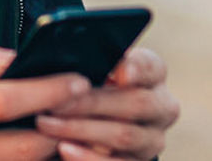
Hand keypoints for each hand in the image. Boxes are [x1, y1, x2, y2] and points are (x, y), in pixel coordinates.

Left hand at [34, 47, 179, 159]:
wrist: (95, 116)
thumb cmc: (90, 81)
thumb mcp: (93, 66)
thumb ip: (92, 61)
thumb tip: (72, 65)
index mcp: (154, 74)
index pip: (150, 66)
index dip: (135, 68)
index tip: (119, 73)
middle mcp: (162, 106)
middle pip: (135, 103)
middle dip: (92, 103)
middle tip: (56, 103)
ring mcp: (153, 138)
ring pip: (124, 136)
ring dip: (83, 130)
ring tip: (49, 125)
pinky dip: (89, 157)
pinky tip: (65, 149)